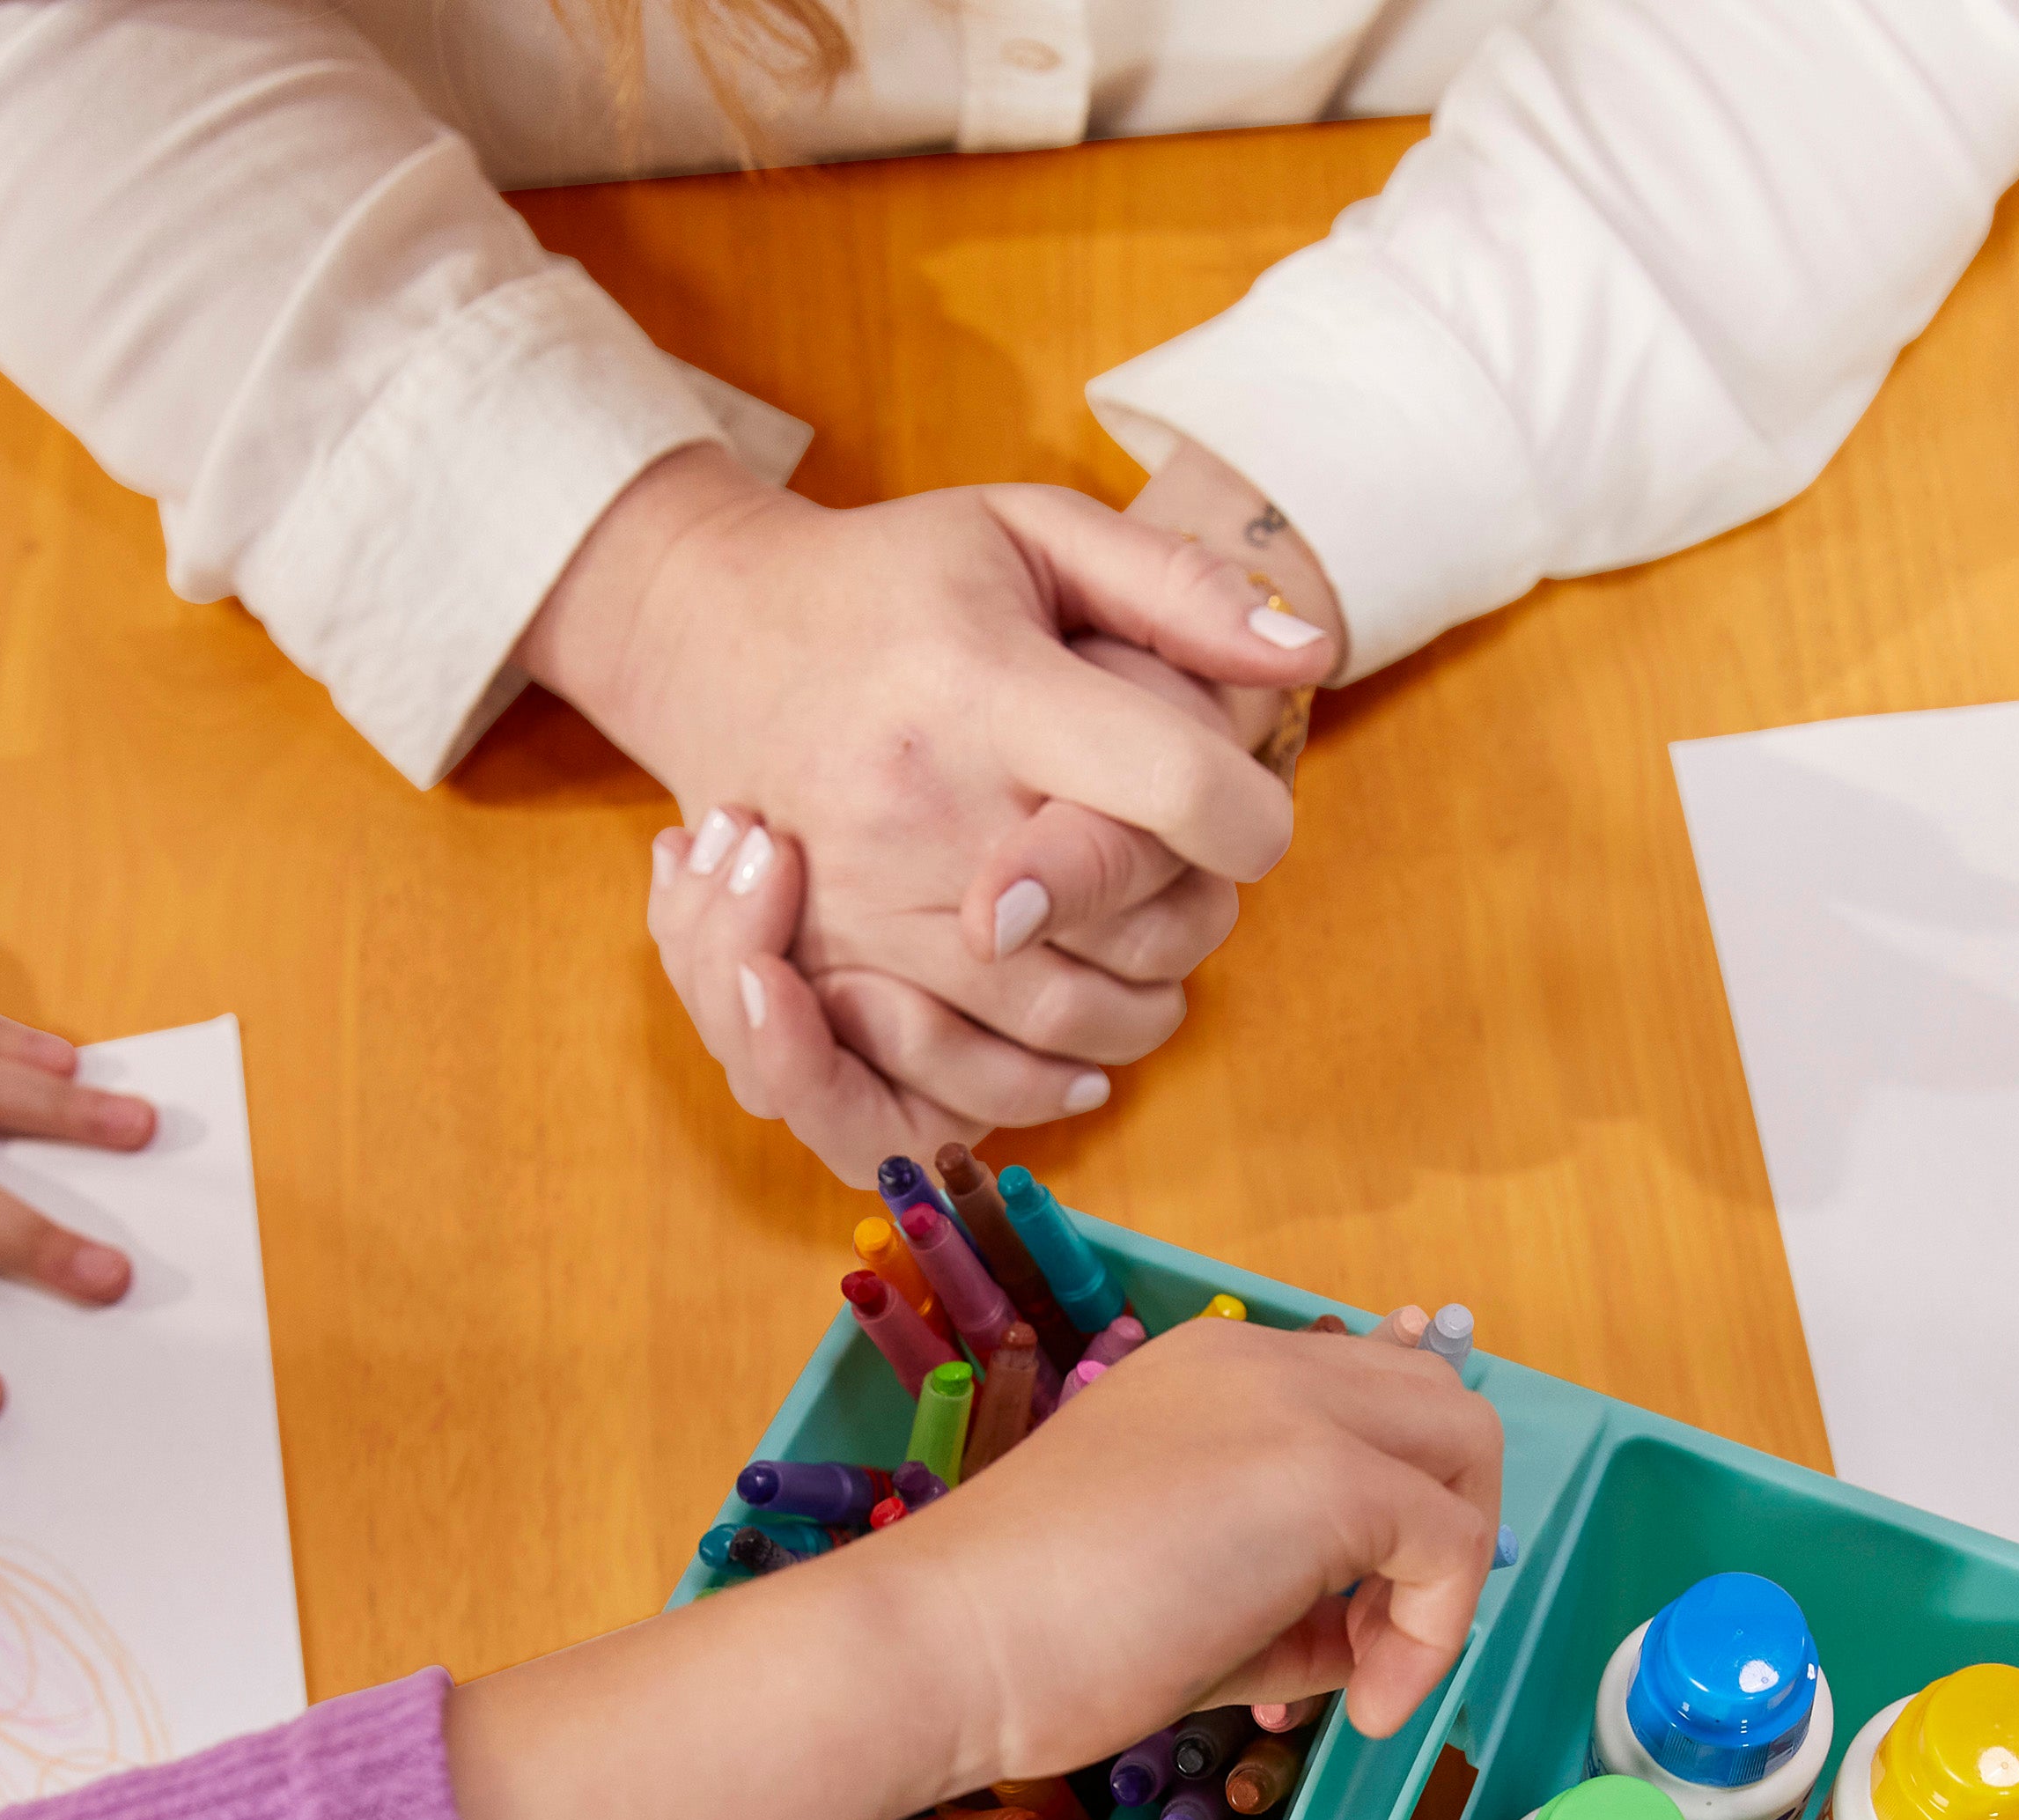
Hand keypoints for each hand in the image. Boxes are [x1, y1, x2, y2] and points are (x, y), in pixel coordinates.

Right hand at [439, 1315, 1498, 1819]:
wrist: (944, 1644)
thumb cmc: (1025, 1635)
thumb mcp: (1183, 1593)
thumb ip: (1286, 1597)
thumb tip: (1363, 1638)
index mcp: (1211, 1370)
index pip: (1367, 1388)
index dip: (1396, 1490)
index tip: (1361, 1600)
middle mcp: (1261, 1362)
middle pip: (1439, 1407)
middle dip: (1442, 1529)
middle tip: (1378, 1642)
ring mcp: (1296, 1408)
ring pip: (1465, 1450)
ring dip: (1444, 1577)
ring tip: (1365, 1680)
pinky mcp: (1324, 1477)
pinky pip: (1450, 1543)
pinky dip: (1432, 1634)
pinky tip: (1360, 1709)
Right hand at [534, 448, 1331, 1177]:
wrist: (709, 639)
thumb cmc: (892, 584)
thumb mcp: (1027, 532)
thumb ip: (1173, 586)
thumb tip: (1309, 653)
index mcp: (979, 688)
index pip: (1167, 783)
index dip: (1246, 815)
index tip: (1250, 817)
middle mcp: (919, 809)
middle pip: (1125, 923)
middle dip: (1202, 917)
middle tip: (1209, 885)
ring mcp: (866, 907)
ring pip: (1060, 1019)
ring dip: (1142, 1009)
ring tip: (1157, 964)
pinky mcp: (828, 973)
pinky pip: (957, 1080)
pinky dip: (1043, 1088)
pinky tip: (1082, 1056)